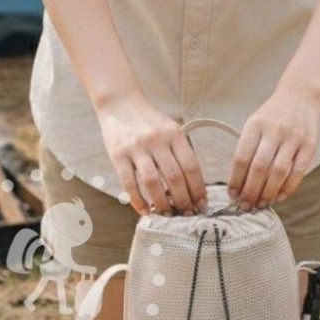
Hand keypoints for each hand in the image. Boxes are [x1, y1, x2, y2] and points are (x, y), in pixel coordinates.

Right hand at [95, 93, 207, 216]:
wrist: (120, 104)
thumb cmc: (150, 122)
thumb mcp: (170, 130)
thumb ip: (181, 153)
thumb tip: (192, 189)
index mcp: (174, 134)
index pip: (191, 166)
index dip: (198, 189)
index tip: (202, 205)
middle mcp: (156, 140)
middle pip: (174, 176)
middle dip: (183, 200)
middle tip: (186, 214)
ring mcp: (136, 147)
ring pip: (152, 182)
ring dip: (161, 203)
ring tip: (167, 215)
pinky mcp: (118, 155)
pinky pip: (128, 183)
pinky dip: (138, 200)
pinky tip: (145, 211)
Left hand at [227, 85, 319, 209]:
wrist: (300, 96)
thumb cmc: (272, 115)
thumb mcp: (254, 123)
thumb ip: (247, 147)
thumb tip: (238, 181)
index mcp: (255, 124)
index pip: (241, 157)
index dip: (235, 179)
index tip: (232, 194)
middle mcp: (274, 130)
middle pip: (259, 167)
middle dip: (250, 191)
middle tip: (246, 206)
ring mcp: (293, 137)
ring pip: (278, 172)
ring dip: (268, 192)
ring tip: (261, 203)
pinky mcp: (309, 144)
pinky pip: (298, 171)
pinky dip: (288, 187)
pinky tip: (279, 196)